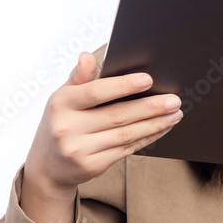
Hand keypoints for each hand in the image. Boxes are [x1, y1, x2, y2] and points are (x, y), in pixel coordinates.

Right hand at [24, 51, 183, 196]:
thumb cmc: (61, 122)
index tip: (148, 80)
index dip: (123, 86)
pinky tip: (162, 128)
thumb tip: (87, 56)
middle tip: (174, 100)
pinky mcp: (92, 166)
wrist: (48, 166)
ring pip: (126, 134)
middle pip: (117, 115)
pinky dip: (147, 138)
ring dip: (155, 124)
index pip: (96, 92)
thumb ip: (79, 78)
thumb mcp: (63, 98)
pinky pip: (126, 149)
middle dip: (150, 107)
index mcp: (61, 103)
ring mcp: (80, 150)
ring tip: (175, 114)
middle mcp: (67, 128)